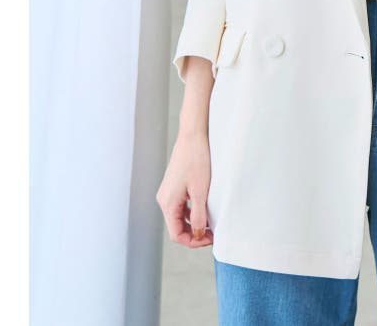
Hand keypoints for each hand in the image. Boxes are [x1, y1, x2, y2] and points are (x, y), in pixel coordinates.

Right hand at [156, 130, 213, 247]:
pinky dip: (191, 212)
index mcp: (167, 203)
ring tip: (211, 223)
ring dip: (193, 223)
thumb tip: (196, 235)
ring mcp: (167, 192)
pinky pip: (180, 206)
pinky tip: (205, 210)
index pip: (176, 234)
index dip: (192, 241)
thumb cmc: (197, 160)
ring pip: (179, 217)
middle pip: (176, 227)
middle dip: (194, 233)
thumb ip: (197, 215)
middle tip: (212, 233)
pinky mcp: (173, 186)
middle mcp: (164, 199)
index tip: (209, 239)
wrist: (192, 136)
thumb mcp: (200, 191)